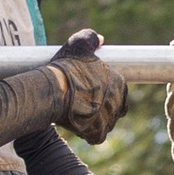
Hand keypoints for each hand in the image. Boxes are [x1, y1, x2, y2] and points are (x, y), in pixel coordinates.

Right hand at [50, 30, 128, 144]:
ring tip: (79, 113)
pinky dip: (89, 132)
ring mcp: (109, 119)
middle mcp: (118, 102)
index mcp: (119, 82)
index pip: (119, 89)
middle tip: (85, 102)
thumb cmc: (67, 67)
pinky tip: (78, 124)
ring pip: (106, 121)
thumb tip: (100, 40)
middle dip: (102, 105)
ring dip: (96, 119)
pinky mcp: (98, 134)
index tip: (93, 90)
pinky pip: (97, 136)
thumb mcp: (78, 44)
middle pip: (114, 107)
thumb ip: (91, 38)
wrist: (54, 91)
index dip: (106, 90)